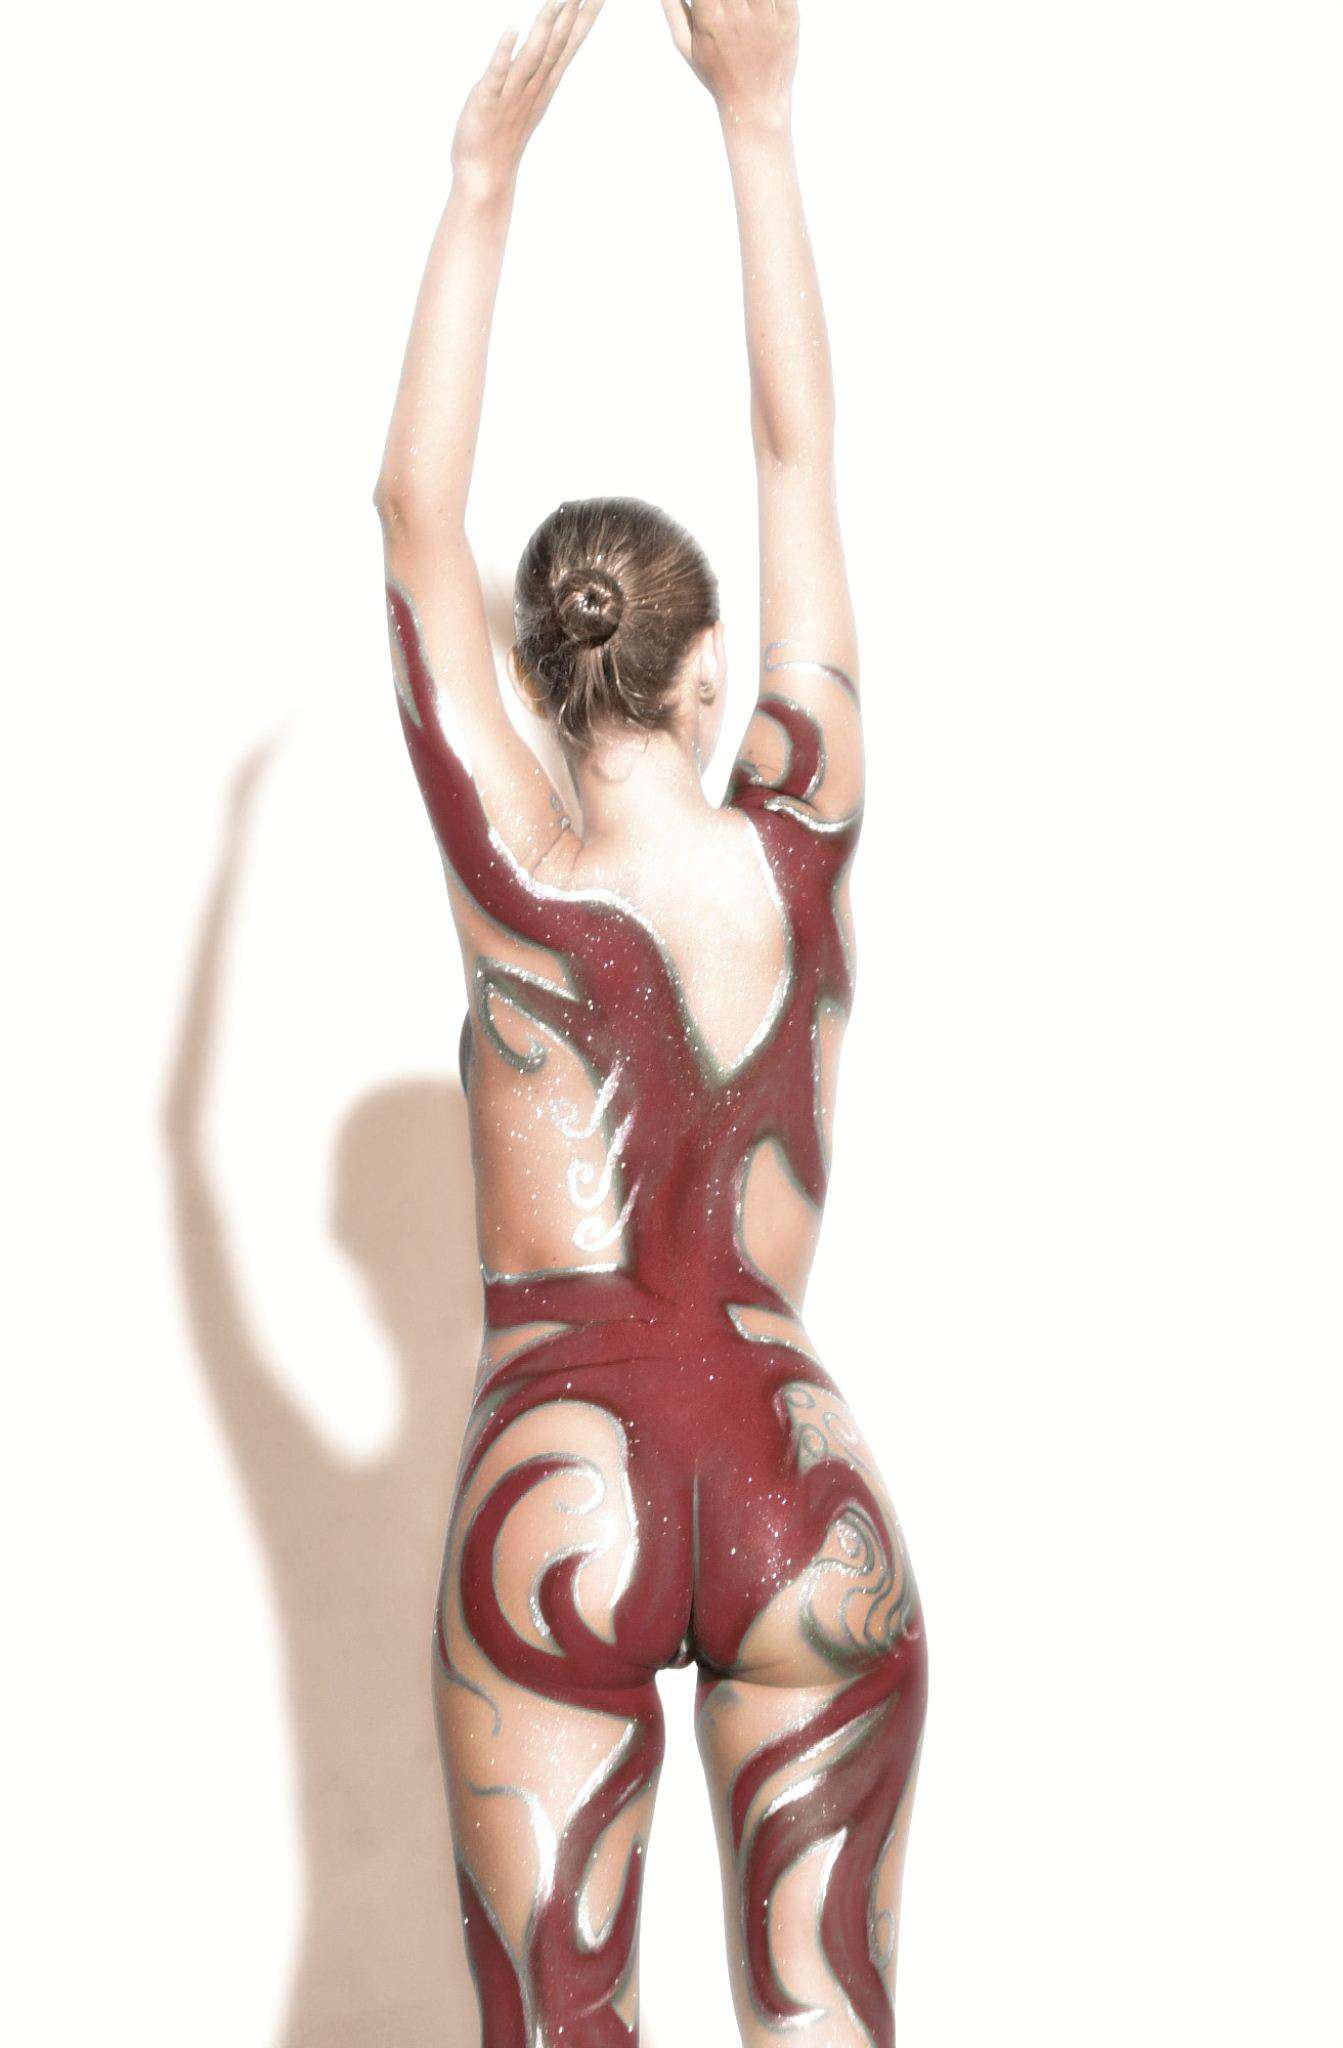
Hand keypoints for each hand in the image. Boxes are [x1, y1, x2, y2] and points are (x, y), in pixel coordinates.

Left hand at [451, 0, 605, 196]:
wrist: (485, 175)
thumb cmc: (502, 137)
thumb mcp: (526, 98)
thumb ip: (535, 70)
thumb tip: (543, 44)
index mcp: (544, 84)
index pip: (569, 43)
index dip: (586, 17)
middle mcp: (534, 86)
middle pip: (558, 44)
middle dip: (574, 14)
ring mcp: (512, 94)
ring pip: (534, 55)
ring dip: (546, 27)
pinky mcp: (487, 101)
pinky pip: (497, 73)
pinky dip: (505, 52)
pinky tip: (513, 29)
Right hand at [655, 0, 797, 126]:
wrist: (755, 107)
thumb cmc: (716, 74)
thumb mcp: (686, 45)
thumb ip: (672, 7)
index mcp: (709, 20)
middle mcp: (738, 16)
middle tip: (728, 3)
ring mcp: (766, 17)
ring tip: (742, 5)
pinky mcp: (789, 18)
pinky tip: (758, 4)